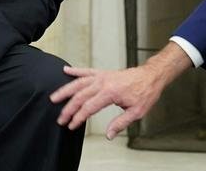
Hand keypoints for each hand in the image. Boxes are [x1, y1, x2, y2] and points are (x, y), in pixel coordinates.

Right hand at [49, 42, 191, 139]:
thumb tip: (109, 134)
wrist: (151, 76)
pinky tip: (66, 71)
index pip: (89, 107)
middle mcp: (104, 82)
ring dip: (66, 90)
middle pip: (80, 95)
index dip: (78, 117)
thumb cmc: (145, 92)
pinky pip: (87, 71)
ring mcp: (103, 76)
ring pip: (79, 82)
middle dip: (68, 108)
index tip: (71, 125)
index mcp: (111, 92)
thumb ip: (120, 123)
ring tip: (54, 97)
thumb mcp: (136, 112)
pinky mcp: (103, 73)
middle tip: (60, 118)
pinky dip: (75, 71)